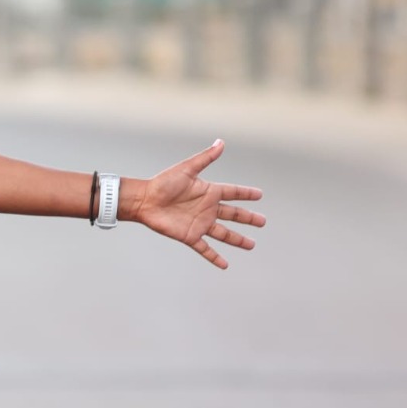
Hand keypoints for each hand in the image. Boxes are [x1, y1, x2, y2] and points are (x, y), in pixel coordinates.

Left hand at [125, 140, 264, 269]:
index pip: (232, 193)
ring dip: (237, 239)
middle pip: (233, 215)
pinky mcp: (189, 235)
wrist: (144, 201)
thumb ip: (205, 158)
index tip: (260, 195)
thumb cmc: (162, 183)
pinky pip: (205, 248)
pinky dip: (215, 257)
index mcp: (208, 192)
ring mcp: (199, 223)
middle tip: (262, 222)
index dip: (246, 194)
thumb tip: (221, 142)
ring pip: (224, 234)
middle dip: (248, 218)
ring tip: (251, 245)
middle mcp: (206, 208)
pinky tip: (225, 264)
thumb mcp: (186, 169)